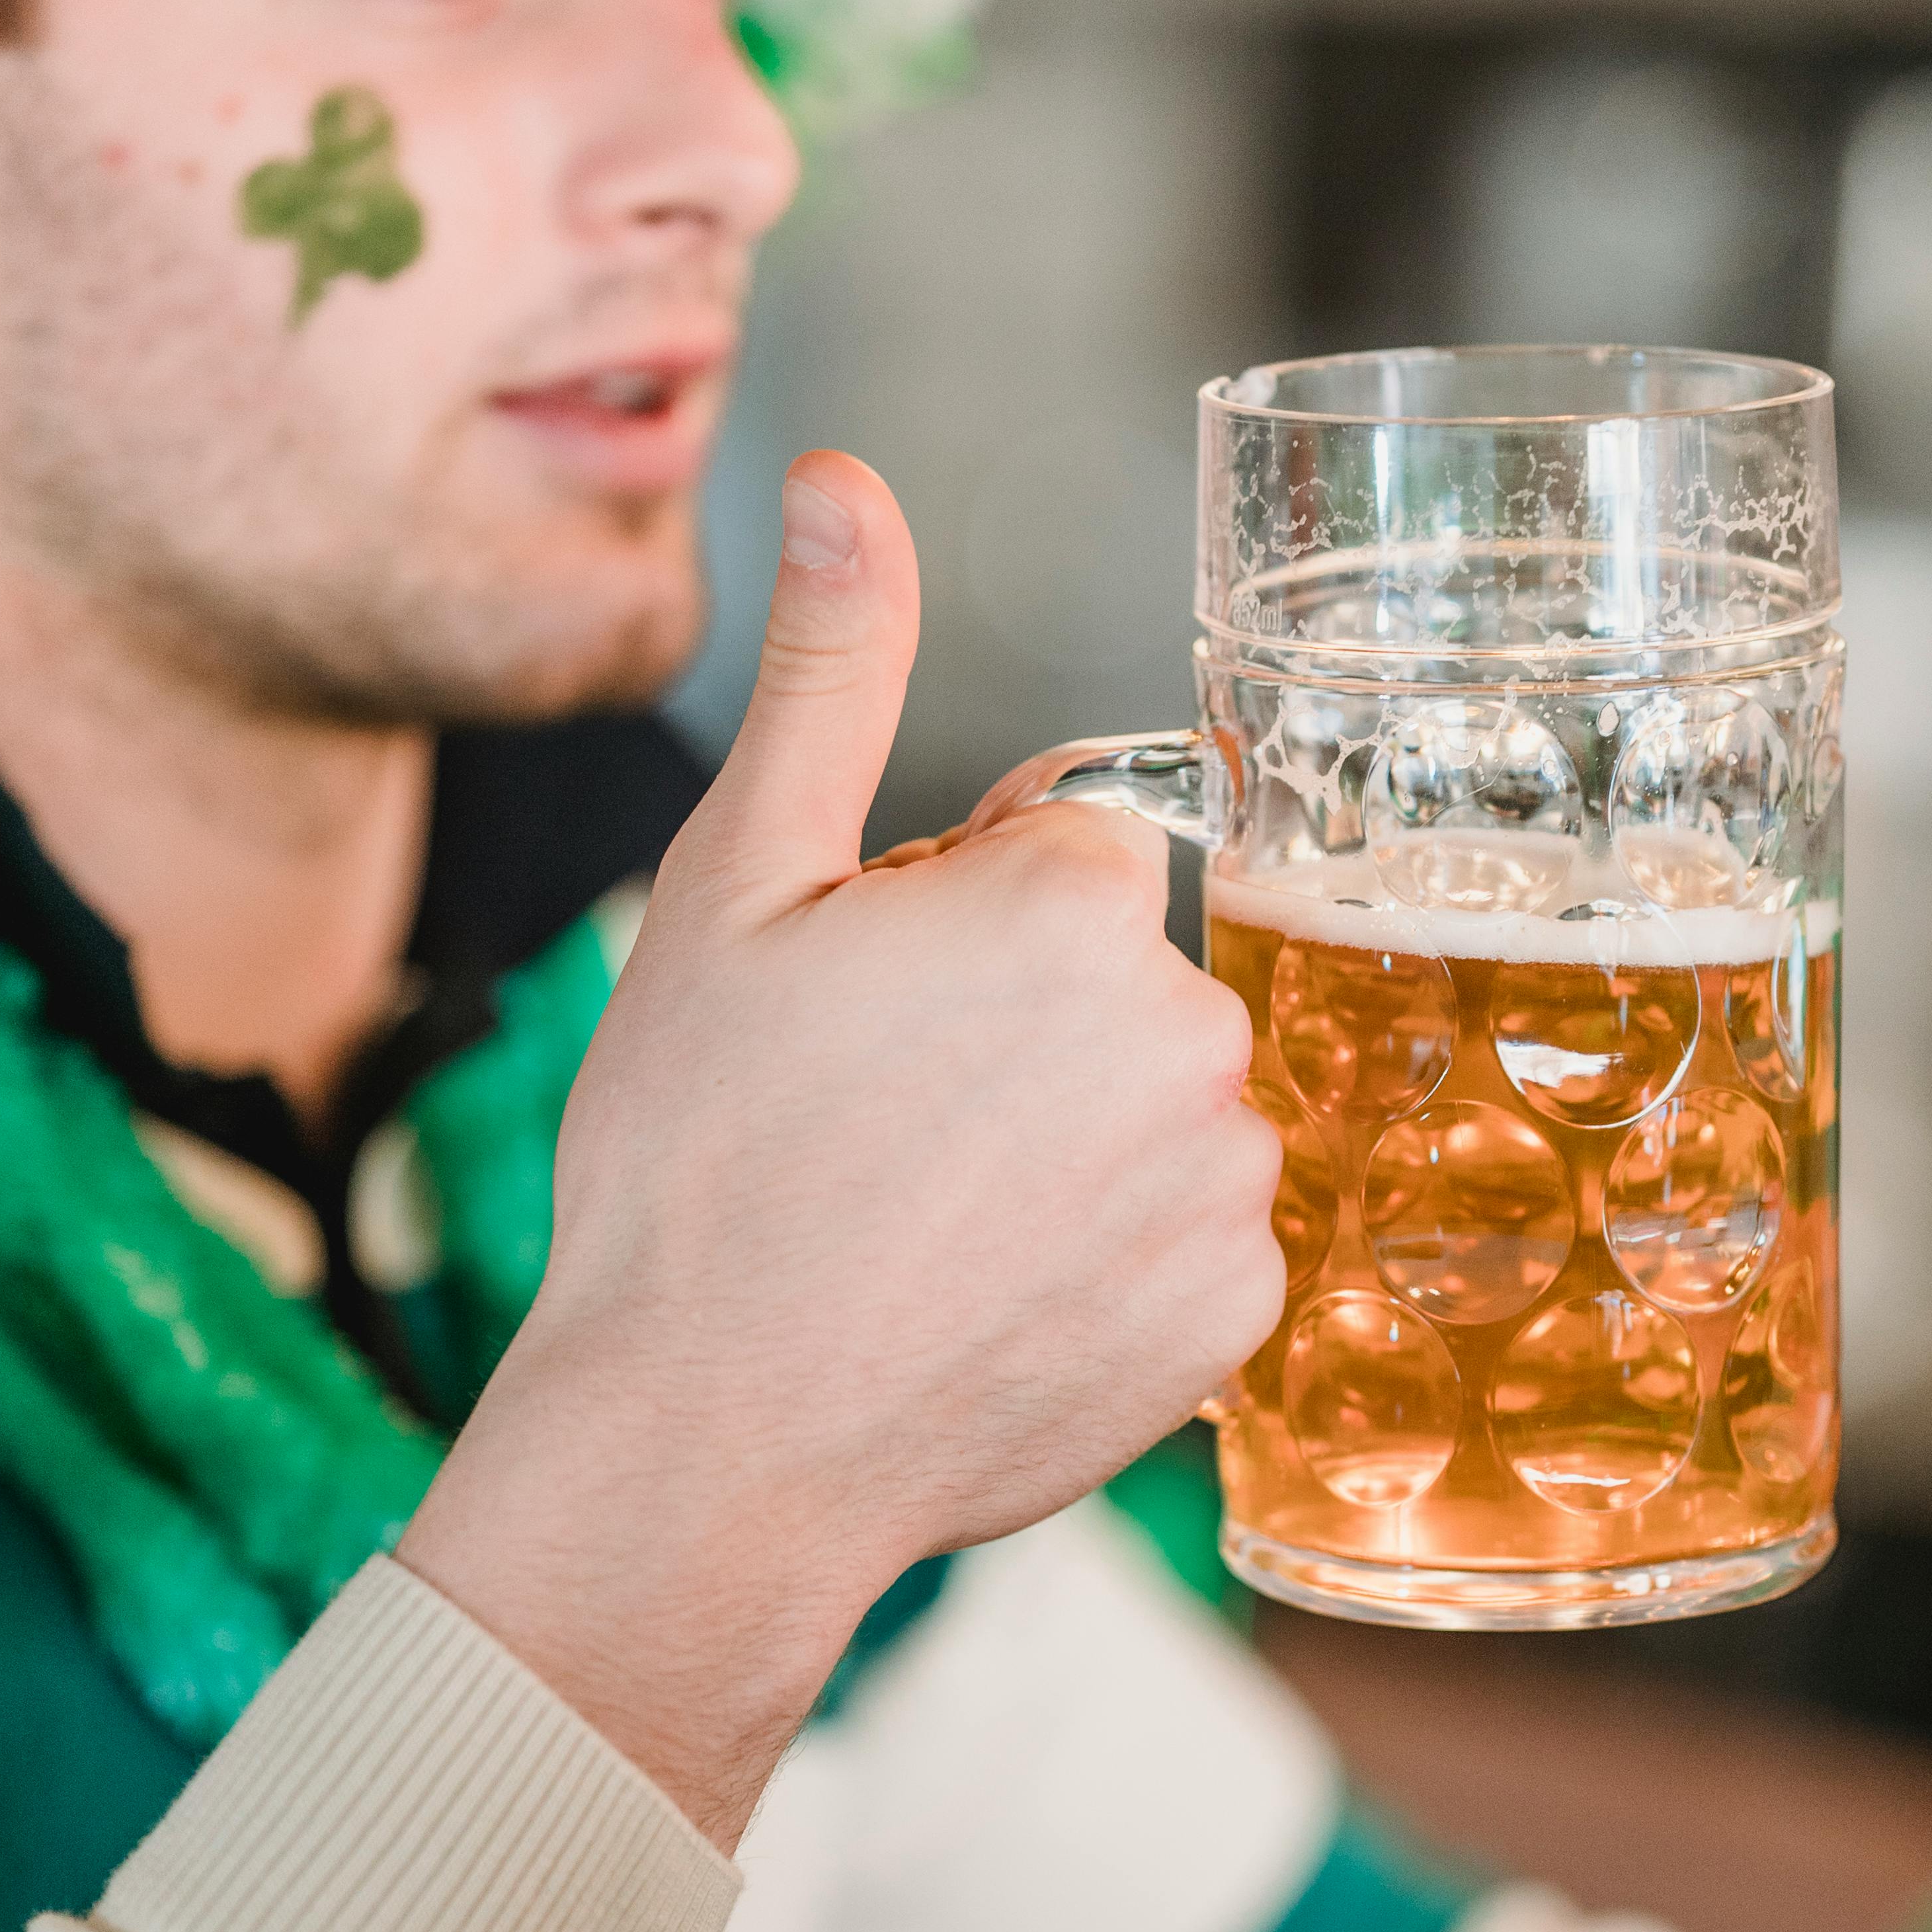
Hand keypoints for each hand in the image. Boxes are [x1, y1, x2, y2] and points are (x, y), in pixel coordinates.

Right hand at [402, 451, 1282, 1841]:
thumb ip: (833, 671)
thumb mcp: (732, 889)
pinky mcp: (1236, 1319)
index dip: (953, 929)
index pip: (1063, 862)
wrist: (707, 1449)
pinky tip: (991, 1308)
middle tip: (881, 1131)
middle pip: (1127, 983)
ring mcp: (1225, 1186)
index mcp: (1077, 904)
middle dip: (1027, 1033)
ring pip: (1163, 1114)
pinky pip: (1195, 1247)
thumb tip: (847, 483)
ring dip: (1076, 1151)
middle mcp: (1189, 1031)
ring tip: (928, 1230)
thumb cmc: (695, 1169)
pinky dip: (1114, 1272)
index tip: (866, 1017)